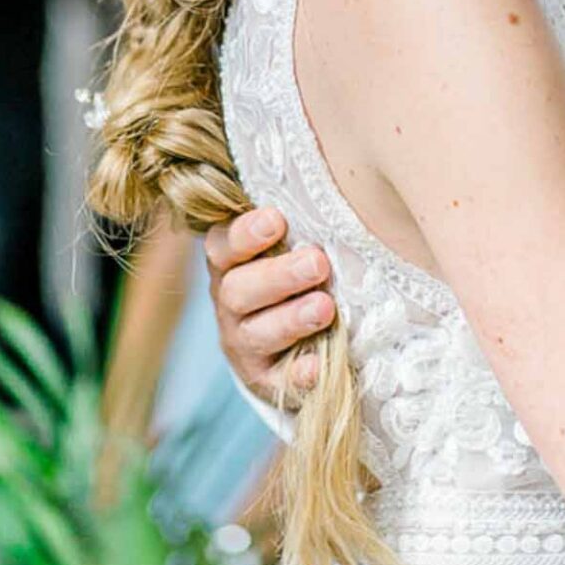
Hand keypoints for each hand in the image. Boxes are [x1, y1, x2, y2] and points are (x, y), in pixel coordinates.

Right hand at [205, 206, 336, 403]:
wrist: (302, 338)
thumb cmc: (304, 272)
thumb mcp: (294, 245)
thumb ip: (301, 223)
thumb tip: (341, 184)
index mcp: (234, 263)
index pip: (223, 245)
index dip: (245, 234)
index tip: (276, 220)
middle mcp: (231, 303)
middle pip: (239, 290)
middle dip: (279, 276)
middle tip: (318, 263)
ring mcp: (245, 343)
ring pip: (256, 333)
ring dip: (291, 320)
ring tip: (325, 308)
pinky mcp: (266, 379)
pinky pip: (278, 381)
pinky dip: (298, 374)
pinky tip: (318, 365)